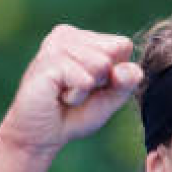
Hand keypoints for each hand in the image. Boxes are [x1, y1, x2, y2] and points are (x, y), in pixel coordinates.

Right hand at [0, 24, 142, 156]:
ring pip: (100, 64)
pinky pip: (84, 79)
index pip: (123, 45)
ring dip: (86, 90)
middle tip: (75, 91)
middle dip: (101, 81)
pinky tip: (57, 96)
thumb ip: (126, 83)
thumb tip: (131, 70)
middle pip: (113, 53)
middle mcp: (68, 34)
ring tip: (65, 94)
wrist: (40, 137)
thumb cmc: (73, 115)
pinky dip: (76, 96)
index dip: (116, 74)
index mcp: (83, 38)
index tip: (92, 86)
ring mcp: (56, 44)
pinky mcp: (49, 60)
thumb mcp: (109, 99)